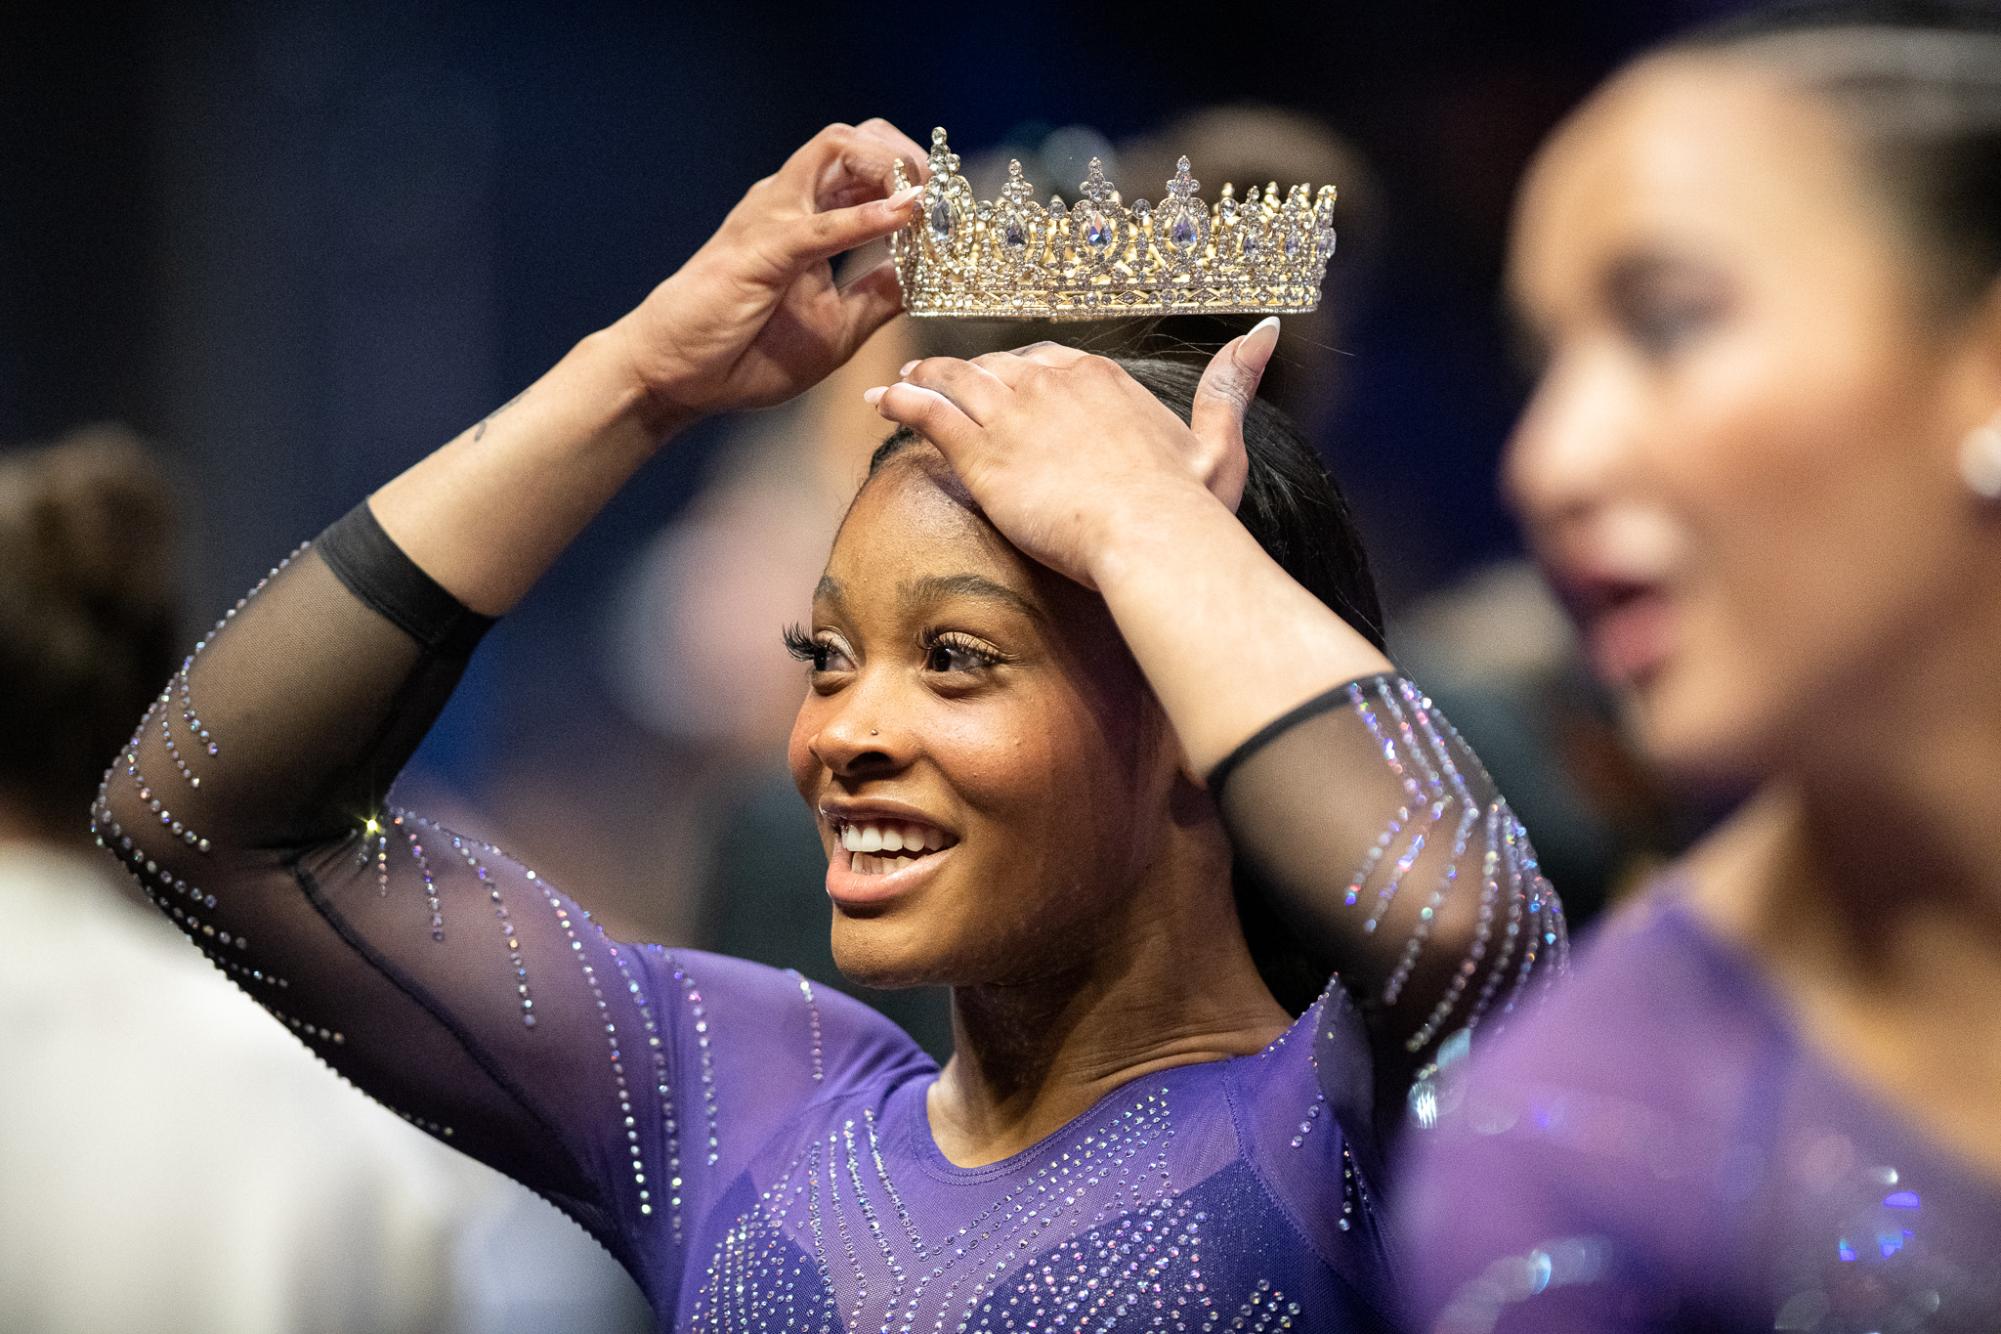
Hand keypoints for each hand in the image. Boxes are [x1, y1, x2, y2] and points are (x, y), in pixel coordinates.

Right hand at [611, 120, 928, 434]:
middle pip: (856, 137)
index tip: (950, 218)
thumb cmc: (745, 352)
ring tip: (925, 204)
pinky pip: (820, 223)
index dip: (914, 179)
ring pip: (837, 149)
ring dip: (891, 169)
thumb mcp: (837, 328)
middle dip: (908, 158)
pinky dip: (865, 218)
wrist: (676, 376)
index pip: (866, 166)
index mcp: (807, 217)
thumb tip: (927, 277)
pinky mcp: (762, 250)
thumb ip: (879, 297)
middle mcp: (789, 202)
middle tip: (941, 203)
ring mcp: (773, 217)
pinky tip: (903, 219)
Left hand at [863, 319, 1280, 586]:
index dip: (1023, 371)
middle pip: (997, 367)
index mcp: (1102, 378)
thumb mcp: (1219, 440)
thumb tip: (1267, 331)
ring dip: (924, 379)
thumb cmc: (1191, 509)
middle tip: (939, 382)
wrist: (1152, 540)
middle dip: (967, 375)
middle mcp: (1053, 382)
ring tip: (900, 385)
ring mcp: (1014, 414)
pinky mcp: (982, 453)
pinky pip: (928, 413)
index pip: (1049, 361)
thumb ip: (1231, 384)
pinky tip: (879, 401)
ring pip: (955, 381)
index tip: (1007, 381)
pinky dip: (900, 402)